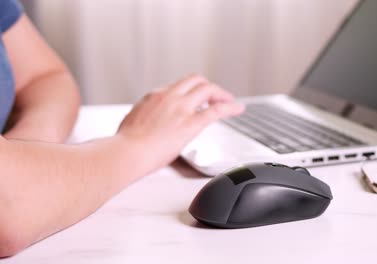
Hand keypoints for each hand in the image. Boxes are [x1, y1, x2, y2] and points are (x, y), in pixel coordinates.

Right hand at [117, 74, 244, 170]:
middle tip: (215, 96)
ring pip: (207, 88)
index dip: (190, 92)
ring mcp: (181, 108)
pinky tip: (237, 108)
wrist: (127, 152)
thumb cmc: (127, 144)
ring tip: (228, 101)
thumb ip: (148, 116)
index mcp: (155, 96)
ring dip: (220, 94)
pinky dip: (230, 107)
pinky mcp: (191, 123)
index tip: (196, 99)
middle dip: (207, 87)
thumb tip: (151, 123)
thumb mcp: (134, 120)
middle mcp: (169, 96)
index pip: (178, 87)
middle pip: (195, 80)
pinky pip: (216, 110)